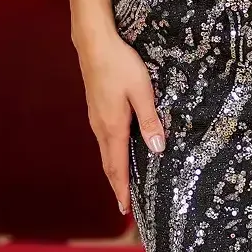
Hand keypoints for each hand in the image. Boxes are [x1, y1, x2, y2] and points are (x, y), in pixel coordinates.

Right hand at [77, 27, 164, 213]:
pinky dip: (111, 154)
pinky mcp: (96, 109)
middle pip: (108, 164)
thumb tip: (157, 148)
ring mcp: (96, 118)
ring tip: (123, 183)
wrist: (94, 42)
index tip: (125, 209)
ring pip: (105, 152)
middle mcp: (101, 127)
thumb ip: (149, 120)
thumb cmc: (120, 63)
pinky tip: (118, 153)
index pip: (117, 167)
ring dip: (114, 170)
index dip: (121, 189)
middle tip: (124, 204)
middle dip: (116, 185)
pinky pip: (104, 139)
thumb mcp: (142, 91)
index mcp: (113, 127)